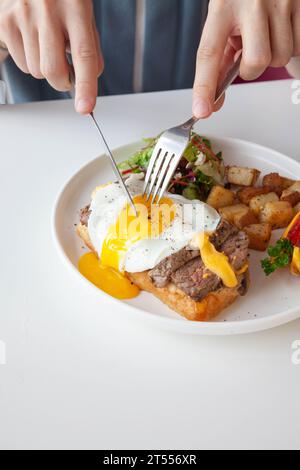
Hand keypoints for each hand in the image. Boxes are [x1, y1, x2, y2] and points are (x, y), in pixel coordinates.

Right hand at [0, 0, 103, 113]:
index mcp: (75, 6)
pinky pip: (22, 64)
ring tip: (47, 45)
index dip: (86, 86)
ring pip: (37, 71)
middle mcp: (47, 9)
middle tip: (67, 74)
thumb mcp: (83, 13)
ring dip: (45, 68)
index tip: (85, 108)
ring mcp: (22, 15)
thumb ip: (89, 45)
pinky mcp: (4, 22)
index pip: (84, 55)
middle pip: (53, 71)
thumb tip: (90, 80)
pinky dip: (30, 60)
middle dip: (63, 82)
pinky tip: (33, 41)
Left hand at [193, 0, 299, 117]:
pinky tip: (281, 29)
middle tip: (248, 55)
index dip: (204, 86)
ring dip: (273, 55)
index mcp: (223, 6)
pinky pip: (299, 46)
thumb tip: (213, 99)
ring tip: (266, 34)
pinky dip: (291, 44)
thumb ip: (218, 57)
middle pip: (256, 62)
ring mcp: (280, 1)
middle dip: (251, 69)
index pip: (208, 54)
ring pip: (281, 57)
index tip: (202, 109)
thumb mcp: (223, 19)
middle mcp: (251, 2)